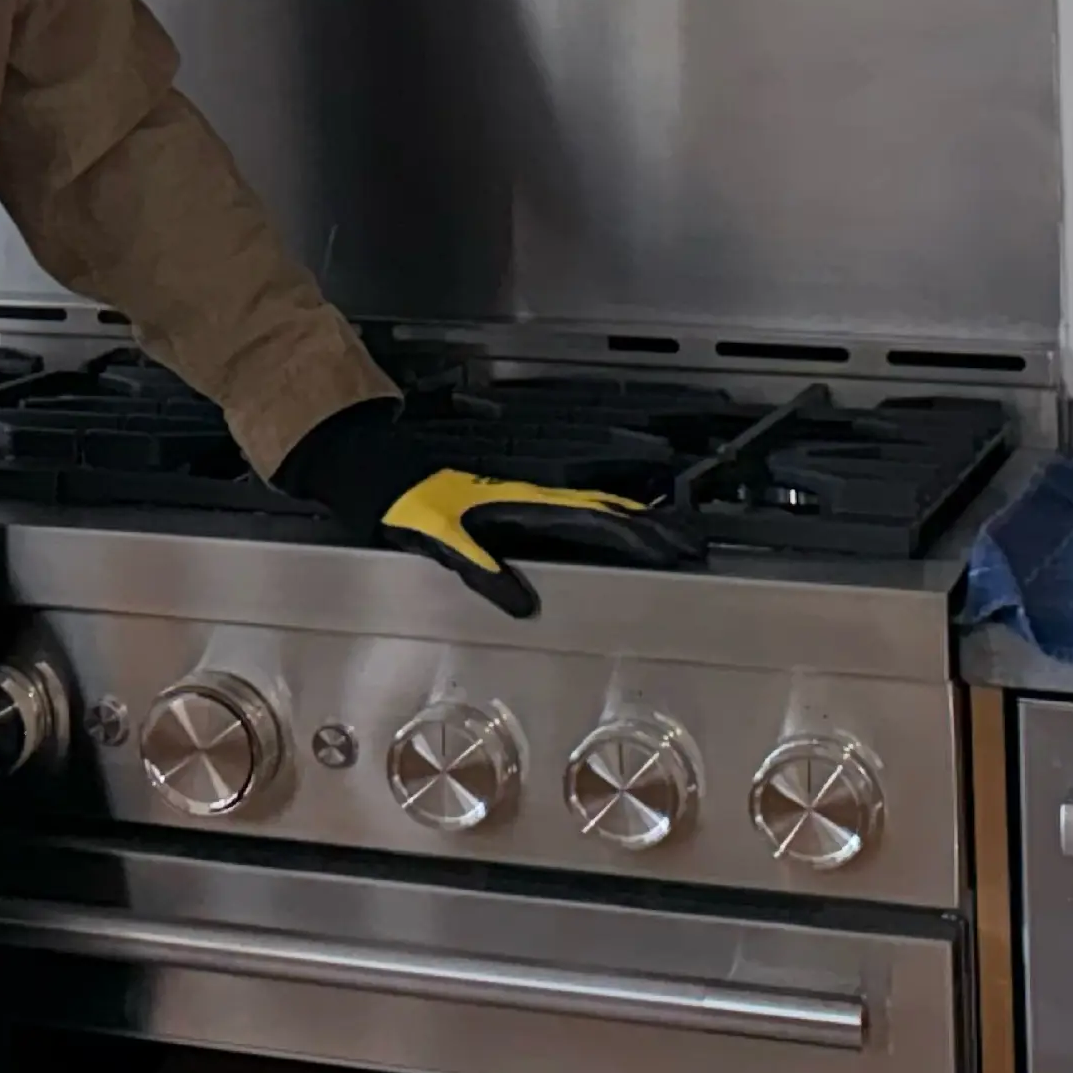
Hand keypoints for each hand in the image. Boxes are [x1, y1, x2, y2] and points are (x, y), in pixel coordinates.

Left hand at [380, 469, 704, 617]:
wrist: (381, 469)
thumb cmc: (405, 502)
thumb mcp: (438, 539)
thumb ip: (481, 571)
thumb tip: (524, 603)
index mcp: (518, 507)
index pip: (591, 521)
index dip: (635, 533)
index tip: (673, 542)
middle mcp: (527, 499)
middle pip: (602, 510)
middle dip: (650, 525)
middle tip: (691, 539)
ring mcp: (522, 498)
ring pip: (591, 505)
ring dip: (633, 517)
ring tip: (669, 530)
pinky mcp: (512, 502)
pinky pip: (571, 507)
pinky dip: (603, 513)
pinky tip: (611, 522)